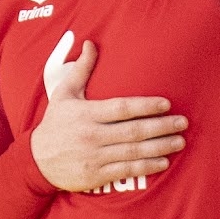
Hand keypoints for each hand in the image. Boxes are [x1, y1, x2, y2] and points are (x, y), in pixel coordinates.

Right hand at [26, 32, 185, 191]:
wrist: (36, 160)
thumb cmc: (55, 123)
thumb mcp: (64, 94)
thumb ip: (81, 69)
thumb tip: (91, 43)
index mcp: (86, 113)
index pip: (121, 108)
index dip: (145, 105)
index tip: (166, 104)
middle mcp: (91, 135)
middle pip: (133, 131)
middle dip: (161, 126)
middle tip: (182, 122)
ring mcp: (94, 157)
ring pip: (133, 152)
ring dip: (160, 147)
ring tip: (179, 141)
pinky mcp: (95, 175)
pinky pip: (126, 171)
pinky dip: (146, 166)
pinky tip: (163, 162)